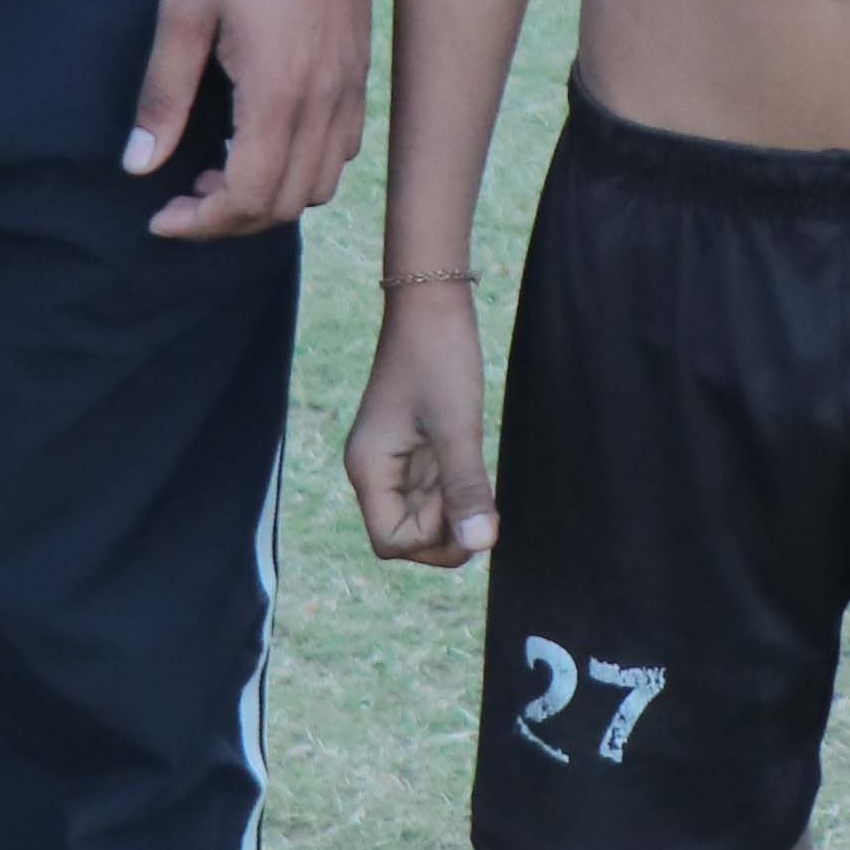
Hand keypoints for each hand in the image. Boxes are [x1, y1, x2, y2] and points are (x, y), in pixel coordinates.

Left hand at [126, 0, 366, 238]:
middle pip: (287, 204)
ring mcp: (350, 83)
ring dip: (271, 195)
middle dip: (230, 217)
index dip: (202, 222)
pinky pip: (344, 145)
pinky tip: (266, 134)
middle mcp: (325, 97)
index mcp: (278, 90)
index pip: (249, 197)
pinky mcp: (361, 65)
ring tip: (222, 169)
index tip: (161, 213)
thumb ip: (163, 93)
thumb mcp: (183, 8)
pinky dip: (305, 164)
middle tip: (183, 194)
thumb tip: (138, 164)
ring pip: (321, 182)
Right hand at [346, 284, 496, 565]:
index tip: (457, 494)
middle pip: (406, 537)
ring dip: (453, 507)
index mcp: (368, 468)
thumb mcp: (458, 427)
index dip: (431, 536)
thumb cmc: (440, 356)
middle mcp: (374, 472)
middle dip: (445, 528)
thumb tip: (481, 547)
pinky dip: (455, 488)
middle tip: (473, 486)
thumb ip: (466, 488)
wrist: (432, 302)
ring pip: (422, 517)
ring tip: (471, 465)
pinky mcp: (412, 450)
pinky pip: (432, 492)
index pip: (392, 542)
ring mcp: (392, 462)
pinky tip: (471, 460)